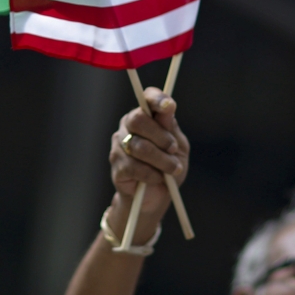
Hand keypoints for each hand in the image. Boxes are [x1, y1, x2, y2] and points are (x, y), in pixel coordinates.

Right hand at [106, 87, 189, 240]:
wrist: (157, 196)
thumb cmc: (168, 166)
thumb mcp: (177, 147)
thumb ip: (171, 128)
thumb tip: (168, 108)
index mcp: (146, 115)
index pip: (147, 98)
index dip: (156, 99)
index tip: (169, 106)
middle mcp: (128, 126)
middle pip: (138, 120)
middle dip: (160, 136)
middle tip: (172, 149)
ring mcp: (119, 145)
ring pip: (138, 146)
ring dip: (161, 160)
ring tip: (172, 170)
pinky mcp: (116, 166)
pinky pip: (133, 166)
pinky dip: (150, 174)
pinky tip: (156, 178)